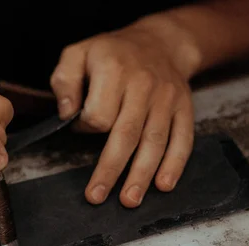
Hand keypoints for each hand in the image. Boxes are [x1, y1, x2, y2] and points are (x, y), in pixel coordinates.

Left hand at [50, 25, 194, 207]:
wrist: (160, 42)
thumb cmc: (112, 53)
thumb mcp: (78, 54)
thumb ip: (65, 82)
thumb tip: (66, 114)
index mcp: (114, 70)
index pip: (98, 114)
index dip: (85, 128)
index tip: (80, 127)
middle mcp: (143, 85)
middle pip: (125, 134)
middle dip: (110, 170)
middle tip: (96, 196)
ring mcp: (166, 98)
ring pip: (154, 141)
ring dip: (141, 174)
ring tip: (130, 200)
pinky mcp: (183, 109)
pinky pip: (182, 139)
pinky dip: (174, 164)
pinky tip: (164, 185)